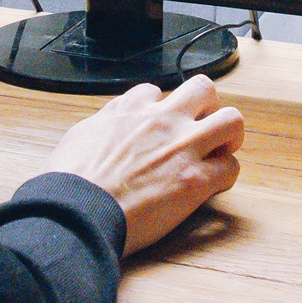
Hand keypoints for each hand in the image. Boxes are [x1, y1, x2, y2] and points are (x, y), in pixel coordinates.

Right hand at [44, 75, 244, 254]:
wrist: (76, 213)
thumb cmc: (69, 184)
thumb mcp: (79, 137)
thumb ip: (103, 124)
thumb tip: (109, 124)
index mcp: (129, 110)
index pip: (156, 92)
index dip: (162, 109)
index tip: (161, 126)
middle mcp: (161, 120)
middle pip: (203, 89)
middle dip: (207, 108)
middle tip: (201, 130)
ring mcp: (183, 147)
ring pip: (232, 120)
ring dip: (229, 136)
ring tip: (219, 153)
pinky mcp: (195, 180)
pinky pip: (231, 168)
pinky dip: (225, 177)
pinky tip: (212, 187)